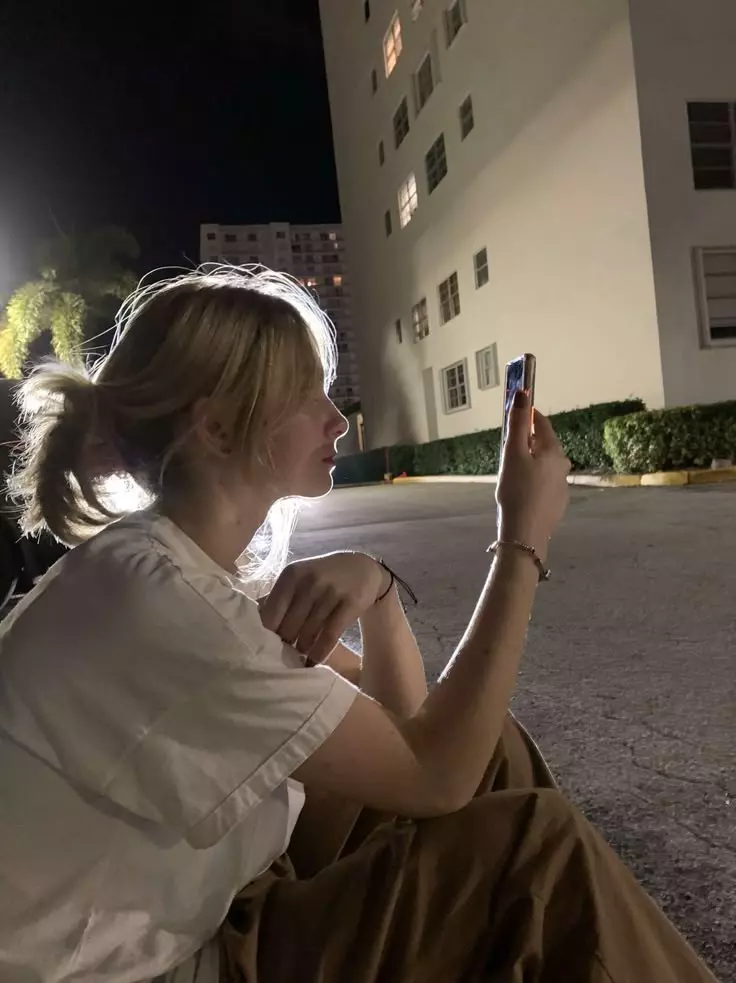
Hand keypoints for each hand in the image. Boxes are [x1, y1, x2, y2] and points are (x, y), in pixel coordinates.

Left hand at [259, 552, 389, 663]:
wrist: (363, 568)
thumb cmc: (322, 577)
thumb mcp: (299, 579)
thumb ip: (279, 598)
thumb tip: (255, 626)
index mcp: (291, 575)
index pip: (271, 613)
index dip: (266, 634)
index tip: (263, 648)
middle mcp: (309, 581)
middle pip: (289, 626)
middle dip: (284, 644)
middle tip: (281, 657)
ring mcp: (331, 592)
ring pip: (308, 633)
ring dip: (301, 651)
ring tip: (297, 660)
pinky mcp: (350, 604)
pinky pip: (329, 636)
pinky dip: (319, 653)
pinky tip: (314, 662)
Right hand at [496, 392, 570, 557]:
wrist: (526, 534)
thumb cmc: (517, 491)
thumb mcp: (512, 454)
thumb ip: (517, 423)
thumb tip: (523, 393)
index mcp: (554, 451)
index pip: (542, 423)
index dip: (527, 415)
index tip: (514, 413)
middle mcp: (563, 465)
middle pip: (544, 445)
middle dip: (527, 442)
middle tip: (507, 449)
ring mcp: (563, 486)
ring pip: (545, 465)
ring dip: (531, 463)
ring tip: (512, 473)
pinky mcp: (558, 504)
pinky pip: (545, 484)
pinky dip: (534, 481)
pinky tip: (522, 493)